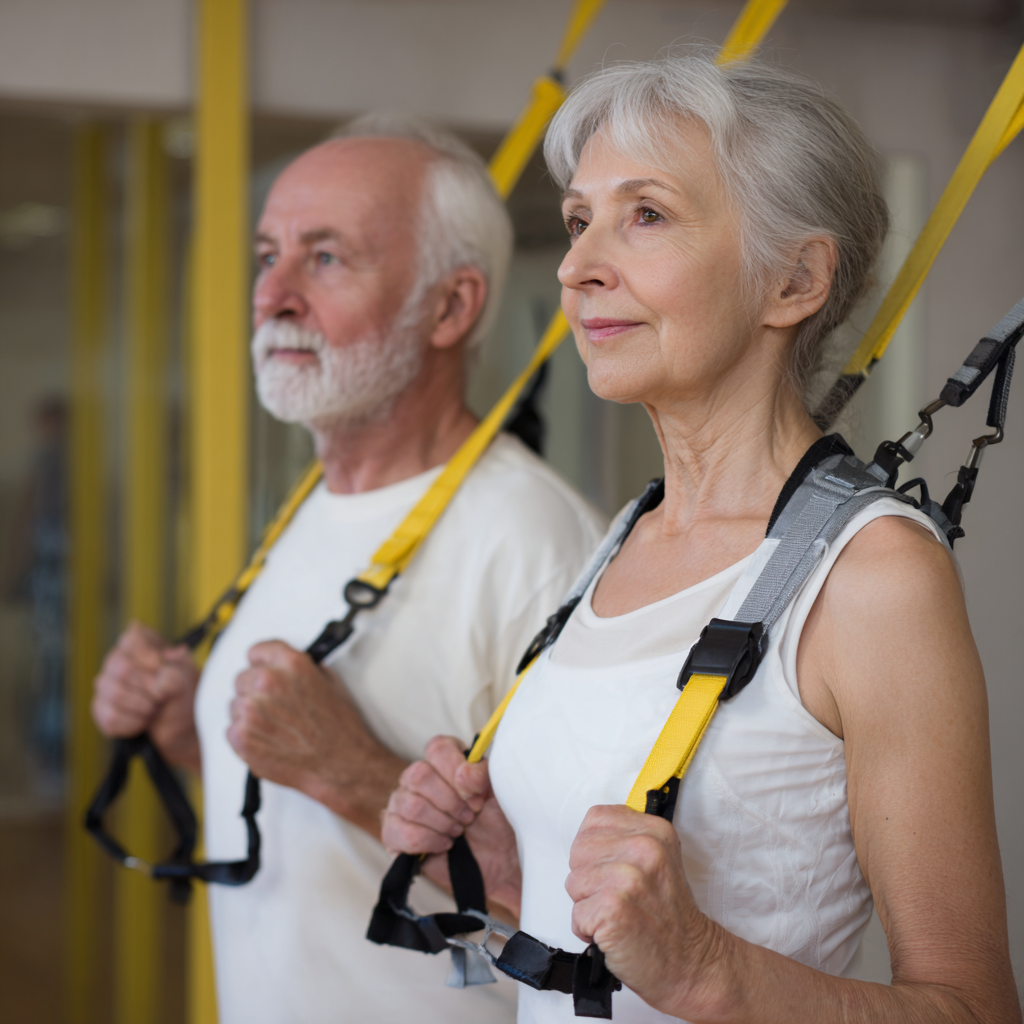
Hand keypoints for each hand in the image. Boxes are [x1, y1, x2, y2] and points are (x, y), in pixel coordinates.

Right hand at [92, 621, 200, 771]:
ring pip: (115, 694)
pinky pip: (111, 717)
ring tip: (155, 708)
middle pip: (123, 669)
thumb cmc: (181, 688)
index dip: (148, 656)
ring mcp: (105, 685)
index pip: (132, 640)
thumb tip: (161, 680)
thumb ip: (176, 674)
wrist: (179, 719)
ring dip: (143, 706)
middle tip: (163, 695)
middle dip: (149, 687)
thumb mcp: (186, 676)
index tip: (161, 667)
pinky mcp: (100, 709)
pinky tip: (144, 720)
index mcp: (139, 642)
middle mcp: (116, 659)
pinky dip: (134, 723)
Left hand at [228, 640, 405, 836]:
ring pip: (235, 705)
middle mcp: (268, 681)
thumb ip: (302, 669)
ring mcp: (251, 709)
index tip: (264, 672)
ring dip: (250, 714)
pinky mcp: (241, 737)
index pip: (257, 651)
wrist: (341, 764)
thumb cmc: (340, 728)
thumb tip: (286, 669)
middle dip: (255, 691)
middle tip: (275, 708)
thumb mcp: (330, 682)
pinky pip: (232, 729)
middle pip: (242, 678)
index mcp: (291, 663)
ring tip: (276, 728)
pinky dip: (246, 737)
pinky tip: (269, 741)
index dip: (262, 664)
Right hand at [382, 735, 521, 915]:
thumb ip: (483, 774)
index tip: (476, 795)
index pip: (438, 748)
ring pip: (411, 805)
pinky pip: (400, 832)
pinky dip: (428, 840)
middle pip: (419, 775)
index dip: (456, 771)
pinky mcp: (394, 833)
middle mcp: (418, 777)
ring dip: (442, 823)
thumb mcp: (499, 791)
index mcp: (444, 760)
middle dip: (450, 802)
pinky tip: (445, 844)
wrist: (498, 860)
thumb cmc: (497, 819)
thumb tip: (463, 774)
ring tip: (459, 831)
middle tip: (469, 817)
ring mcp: (402, 804)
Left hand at [566, 805, 729, 1019]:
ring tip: (617, 915)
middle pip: (579, 850)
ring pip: (574, 883)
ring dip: (587, 906)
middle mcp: (643, 848)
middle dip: (588, 878)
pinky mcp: (613, 909)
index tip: (609, 868)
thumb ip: (627, 840)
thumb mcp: (659, 861)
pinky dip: (588, 930)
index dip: (594, 848)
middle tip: (616, 897)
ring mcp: (628, 878)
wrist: (690, 962)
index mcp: (654, 831)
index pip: (595, 819)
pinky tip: (613, 933)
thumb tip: (588, 836)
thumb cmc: (668, 917)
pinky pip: (576, 914)